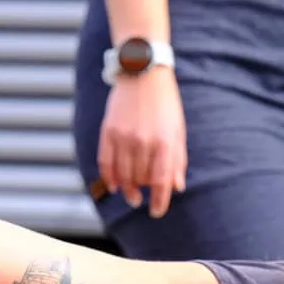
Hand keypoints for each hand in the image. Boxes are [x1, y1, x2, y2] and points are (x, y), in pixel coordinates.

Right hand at [98, 69, 187, 216]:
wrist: (142, 71)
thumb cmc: (165, 103)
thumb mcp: (178, 130)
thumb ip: (177, 159)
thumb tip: (176, 188)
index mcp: (164, 142)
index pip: (161, 182)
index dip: (159, 202)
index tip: (157, 212)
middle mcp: (143, 141)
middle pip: (140, 180)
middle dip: (142, 192)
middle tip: (142, 196)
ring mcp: (124, 136)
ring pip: (122, 175)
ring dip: (126, 188)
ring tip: (130, 194)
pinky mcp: (108, 130)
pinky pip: (105, 162)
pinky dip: (109, 177)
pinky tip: (114, 185)